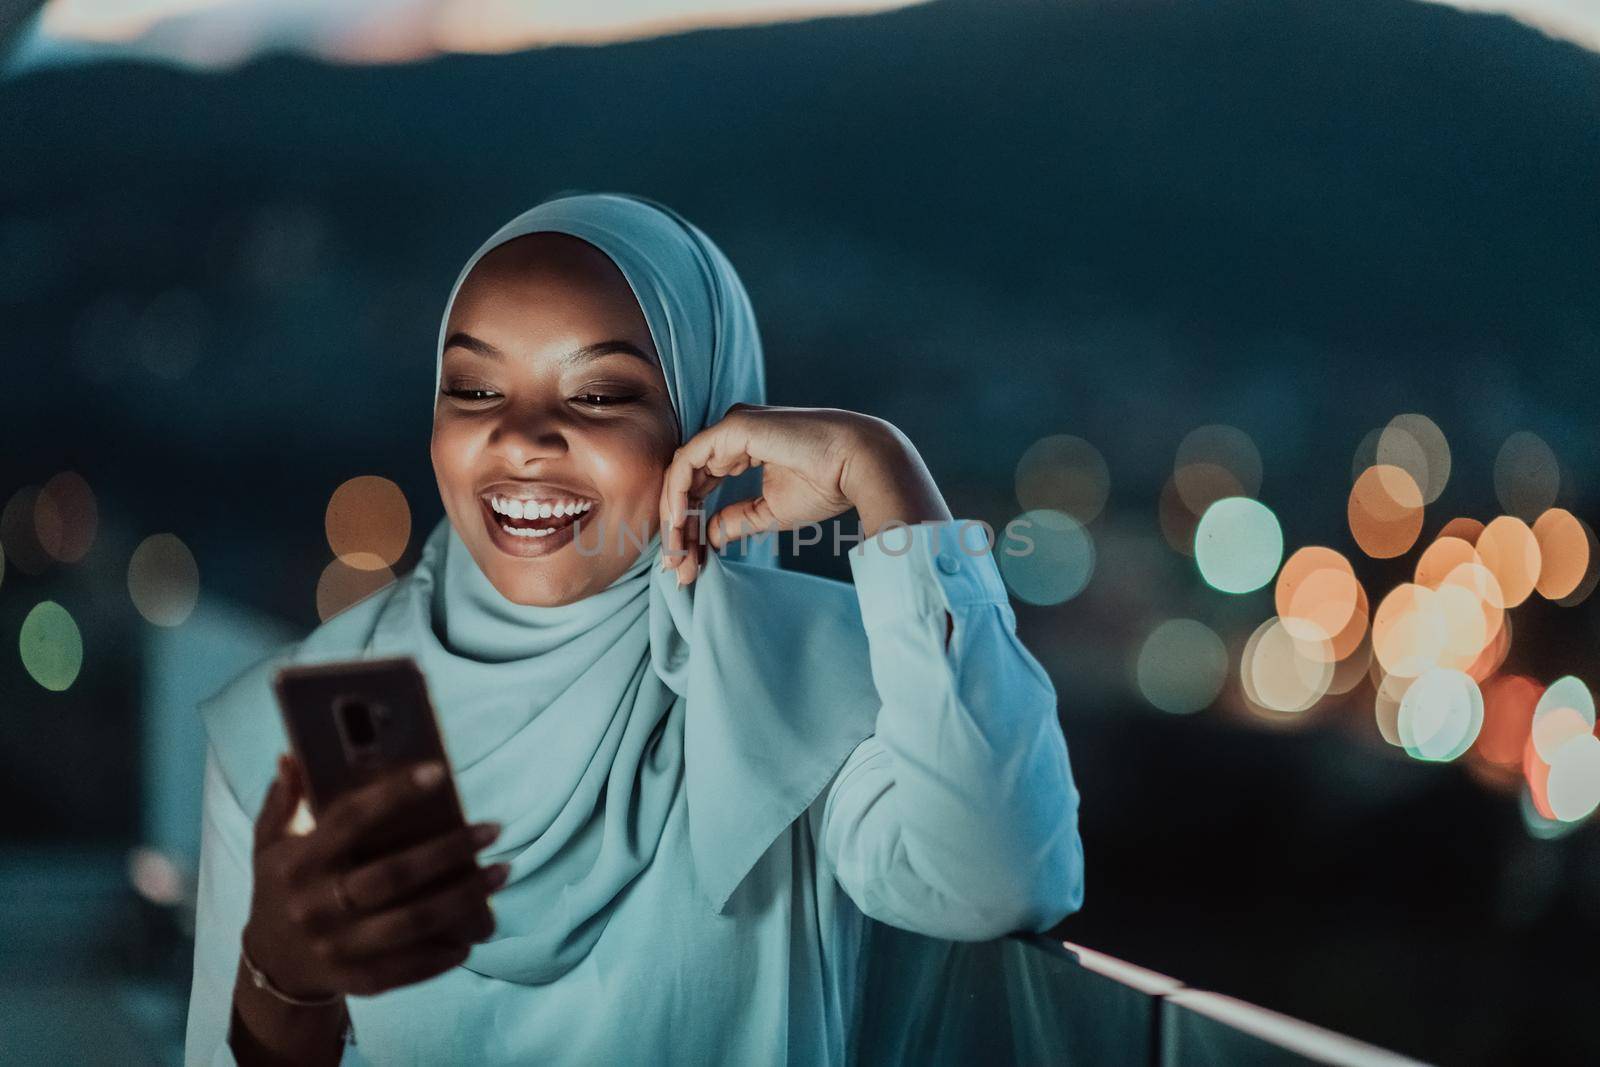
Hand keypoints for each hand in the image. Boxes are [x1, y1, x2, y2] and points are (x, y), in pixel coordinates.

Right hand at [241, 754, 508, 1000]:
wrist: (269, 964)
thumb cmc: (282, 887)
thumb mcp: (269, 842)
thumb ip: (283, 800)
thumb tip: (292, 754)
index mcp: (297, 864)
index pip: (349, 821)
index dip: (394, 794)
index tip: (439, 772)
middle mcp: (315, 906)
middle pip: (393, 875)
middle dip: (450, 850)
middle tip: (493, 829)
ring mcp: (337, 947)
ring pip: (413, 922)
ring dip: (465, 897)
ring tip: (503, 871)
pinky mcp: (358, 980)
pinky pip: (411, 967)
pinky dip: (447, 951)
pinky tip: (478, 928)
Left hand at [658, 404, 950, 584]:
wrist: (859, 465)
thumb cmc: (826, 484)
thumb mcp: (772, 510)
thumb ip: (738, 518)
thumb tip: (711, 536)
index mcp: (743, 447)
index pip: (703, 484)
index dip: (691, 521)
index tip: (688, 559)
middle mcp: (733, 433)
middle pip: (689, 479)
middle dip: (678, 525)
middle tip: (676, 566)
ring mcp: (731, 427)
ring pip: (683, 471)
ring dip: (674, 515)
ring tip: (676, 554)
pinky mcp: (732, 428)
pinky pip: (688, 462)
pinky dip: (678, 493)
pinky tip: (678, 523)